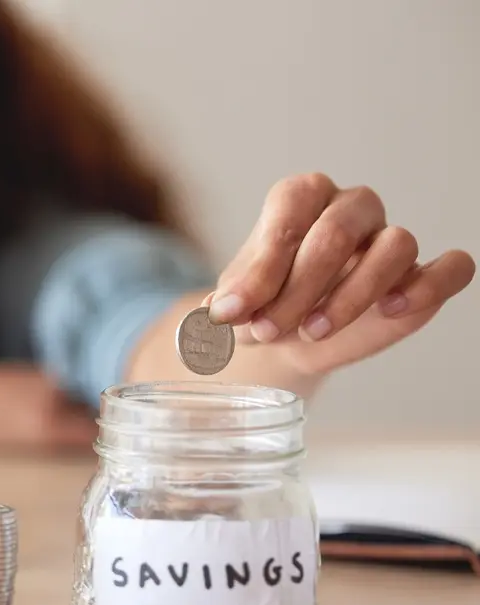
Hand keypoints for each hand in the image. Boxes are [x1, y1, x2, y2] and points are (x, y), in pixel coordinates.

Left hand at [205, 173, 474, 376]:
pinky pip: (451, 267)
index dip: (262, 262)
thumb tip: (224, 308)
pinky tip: (392, 310)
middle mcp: (350, 208)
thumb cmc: (264, 304)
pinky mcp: (424, 274)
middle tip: (268, 331)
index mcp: (302, 197)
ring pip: (395, 245)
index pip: (291, 208)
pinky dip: (429, 285)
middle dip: (298, 288)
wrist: (288, 336)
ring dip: (352, 295)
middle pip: (337, 231)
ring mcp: (390, 237)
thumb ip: (233, 299)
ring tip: (314, 330)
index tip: (233, 311)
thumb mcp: (239, 302)